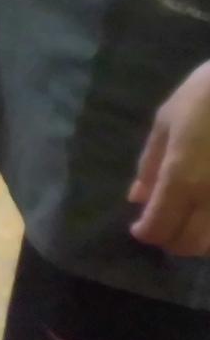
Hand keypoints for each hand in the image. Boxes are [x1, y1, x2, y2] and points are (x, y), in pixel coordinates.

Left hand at [130, 61, 209, 256]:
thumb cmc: (206, 95)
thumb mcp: (167, 122)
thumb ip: (150, 164)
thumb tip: (136, 198)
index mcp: (182, 179)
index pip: (160, 227)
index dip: (147, 233)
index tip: (140, 228)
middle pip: (191, 244)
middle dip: (172, 242)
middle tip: (164, 227)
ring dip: (200, 242)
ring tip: (190, 223)